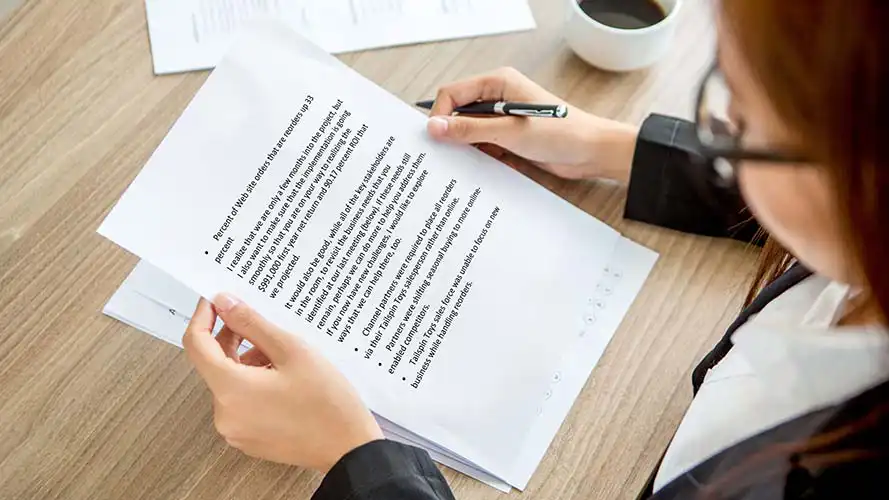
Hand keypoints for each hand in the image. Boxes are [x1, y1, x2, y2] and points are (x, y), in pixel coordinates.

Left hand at [183, 294, 382, 471]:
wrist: (349, 448)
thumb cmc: (327, 402)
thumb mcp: (292, 350)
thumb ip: (252, 324)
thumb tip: (224, 304)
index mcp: (231, 389)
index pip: (197, 344)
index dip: (203, 317)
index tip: (215, 302)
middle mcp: (225, 414)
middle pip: (214, 364)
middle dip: (233, 339)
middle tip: (259, 322)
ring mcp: (236, 430)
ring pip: (229, 383)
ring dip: (247, 362)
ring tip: (281, 355)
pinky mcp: (248, 438)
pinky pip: (240, 403)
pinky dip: (253, 384)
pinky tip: (281, 377)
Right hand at [427, 67, 638, 181]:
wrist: (591, 152)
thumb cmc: (561, 133)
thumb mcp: (509, 131)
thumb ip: (470, 129)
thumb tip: (436, 128)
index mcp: (498, 83)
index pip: (453, 93)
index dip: (440, 115)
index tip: (434, 139)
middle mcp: (499, 97)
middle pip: (459, 113)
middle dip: (451, 134)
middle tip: (442, 155)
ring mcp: (503, 119)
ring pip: (469, 133)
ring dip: (467, 148)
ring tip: (466, 164)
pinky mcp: (509, 138)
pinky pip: (483, 147)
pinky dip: (480, 158)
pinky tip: (483, 169)